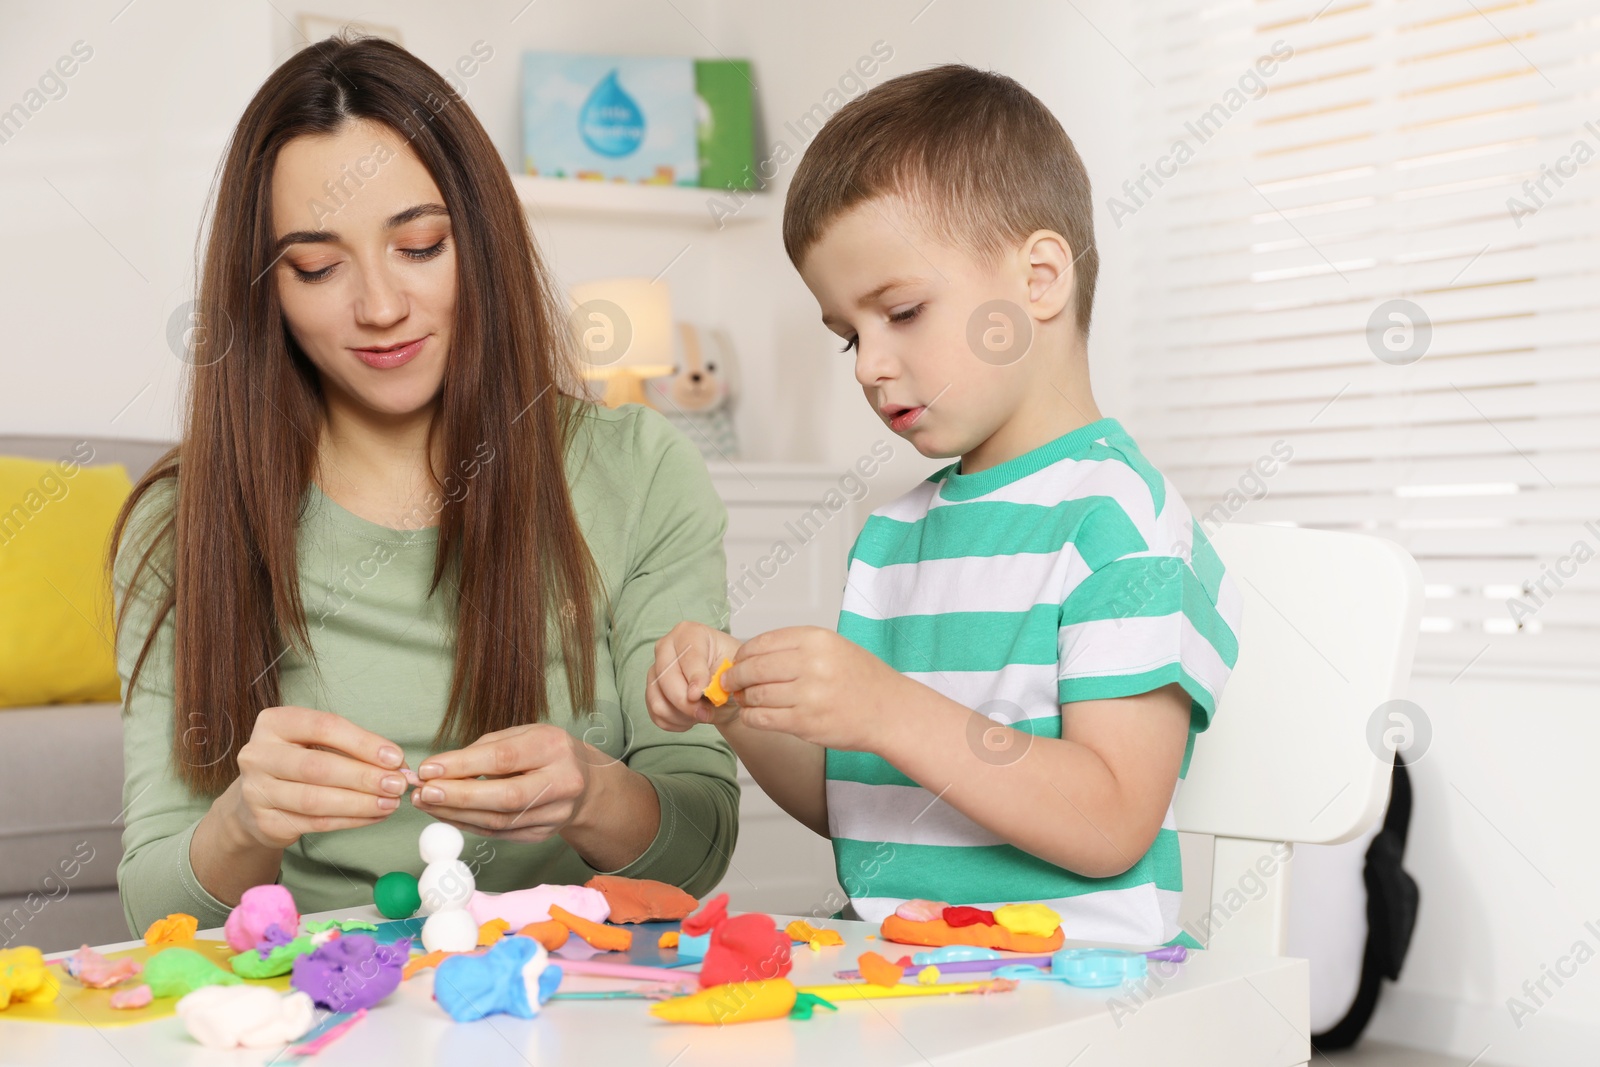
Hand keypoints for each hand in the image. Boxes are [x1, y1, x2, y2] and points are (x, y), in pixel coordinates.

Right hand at [231, 706, 411, 849]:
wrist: (257, 799)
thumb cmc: (299, 760)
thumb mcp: (318, 742)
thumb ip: (354, 748)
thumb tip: (398, 765)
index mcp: (274, 723)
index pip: (324, 727)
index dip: (363, 742)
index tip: (395, 757)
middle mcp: (258, 755)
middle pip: (318, 766)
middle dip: (364, 776)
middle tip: (397, 784)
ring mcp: (256, 791)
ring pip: (316, 800)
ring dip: (360, 803)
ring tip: (390, 803)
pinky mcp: (265, 822)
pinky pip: (315, 823)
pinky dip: (351, 820)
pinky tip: (375, 816)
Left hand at [411, 724, 598, 843]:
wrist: (583, 781)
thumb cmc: (543, 752)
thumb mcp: (521, 735)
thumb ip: (483, 749)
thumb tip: (438, 769)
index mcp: (554, 748)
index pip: (504, 759)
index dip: (463, 765)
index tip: (428, 768)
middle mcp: (561, 782)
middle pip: (505, 796)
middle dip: (459, 796)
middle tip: (424, 792)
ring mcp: (555, 813)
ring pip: (500, 821)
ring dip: (456, 814)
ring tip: (426, 803)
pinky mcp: (542, 834)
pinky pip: (499, 833)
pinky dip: (468, 825)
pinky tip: (446, 815)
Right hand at [645, 621, 742, 730]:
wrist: (726, 686)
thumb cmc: (730, 671)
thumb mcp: (734, 669)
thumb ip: (719, 677)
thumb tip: (697, 694)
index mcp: (689, 633)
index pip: (687, 656)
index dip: (694, 677)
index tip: (700, 694)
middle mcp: (666, 647)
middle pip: (666, 678)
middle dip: (686, 703)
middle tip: (706, 713)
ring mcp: (655, 669)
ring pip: (657, 700)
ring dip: (682, 715)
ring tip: (702, 714)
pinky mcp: (651, 691)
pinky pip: (656, 714)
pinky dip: (676, 722)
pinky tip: (691, 717)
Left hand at [722, 626, 907, 750]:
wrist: (890, 710)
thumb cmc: (862, 678)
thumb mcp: (832, 647)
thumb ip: (794, 647)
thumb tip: (750, 656)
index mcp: (816, 639)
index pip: (761, 643)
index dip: (742, 655)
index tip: (737, 662)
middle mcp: (811, 664)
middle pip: (753, 668)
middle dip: (734, 676)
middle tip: (729, 682)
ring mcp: (808, 694)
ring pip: (755, 694)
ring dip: (744, 698)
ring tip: (745, 699)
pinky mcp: (806, 723)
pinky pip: (763, 719)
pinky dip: (751, 717)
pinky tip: (754, 715)